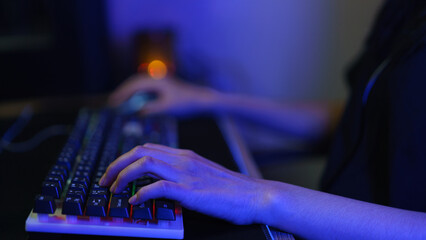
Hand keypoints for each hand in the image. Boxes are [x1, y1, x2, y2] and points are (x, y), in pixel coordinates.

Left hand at [99, 143, 269, 224]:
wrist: (254, 195)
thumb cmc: (230, 189)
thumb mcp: (202, 175)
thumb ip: (181, 175)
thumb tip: (159, 185)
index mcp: (185, 155)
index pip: (147, 147)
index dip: (126, 158)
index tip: (114, 172)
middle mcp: (183, 159)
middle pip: (140, 151)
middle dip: (116, 164)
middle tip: (104, 180)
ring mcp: (186, 173)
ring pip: (145, 163)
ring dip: (123, 176)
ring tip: (113, 190)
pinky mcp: (190, 190)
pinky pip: (158, 187)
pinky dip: (141, 193)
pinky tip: (135, 201)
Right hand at [108, 75, 217, 115]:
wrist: (199, 98)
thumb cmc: (185, 102)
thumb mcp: (168, 107)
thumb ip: (152, 108)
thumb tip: (137, 112)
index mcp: (157, 80)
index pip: (134, 85)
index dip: (122, 93)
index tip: (113, 102)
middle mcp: (156, 77)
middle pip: (134, 82)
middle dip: (122, 92)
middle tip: (112, 102)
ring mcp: (159, 80)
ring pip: (138, 84)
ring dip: (129, 92)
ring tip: (118, 102)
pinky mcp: (161, 85)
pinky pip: (144, 87)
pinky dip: (136, 94)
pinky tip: (132, 102)